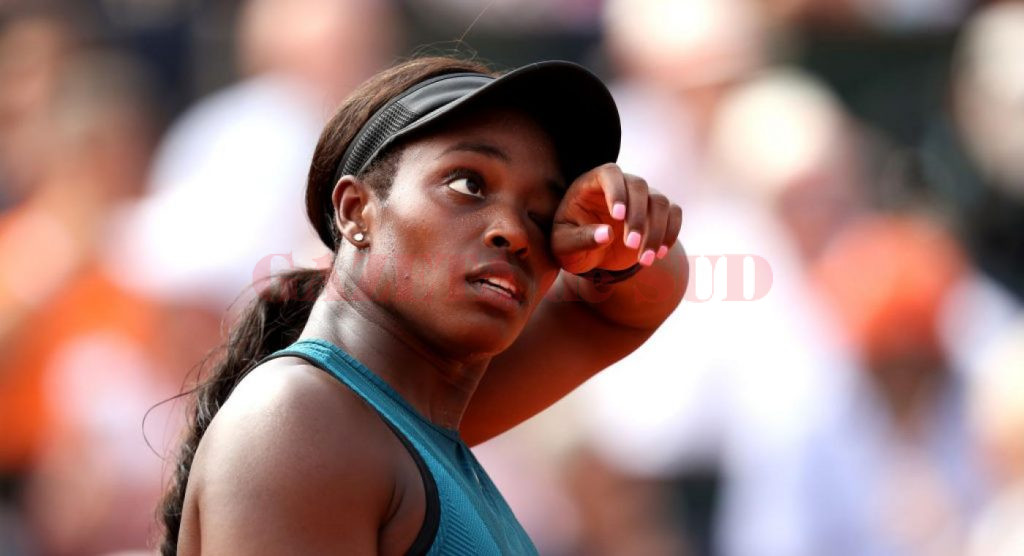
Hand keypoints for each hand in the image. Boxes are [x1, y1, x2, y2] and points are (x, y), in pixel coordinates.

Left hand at [551, 163, 682, 273]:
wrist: (588, 253)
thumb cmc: (570, 244)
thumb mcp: (564, 246)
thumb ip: (580, 239)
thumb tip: (606, 234)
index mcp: (592, 183)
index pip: (610, 173)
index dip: (616, 191)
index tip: (617, 216)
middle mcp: (620, 184)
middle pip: (639, 186)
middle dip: (638, 217)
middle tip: (631, 245)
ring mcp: (641, 197)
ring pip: (660, 202)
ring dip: (656, 231)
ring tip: (644, 260)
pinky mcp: (656, 212)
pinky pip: (673, 213)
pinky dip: (671, 233)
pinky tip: (659, 253)